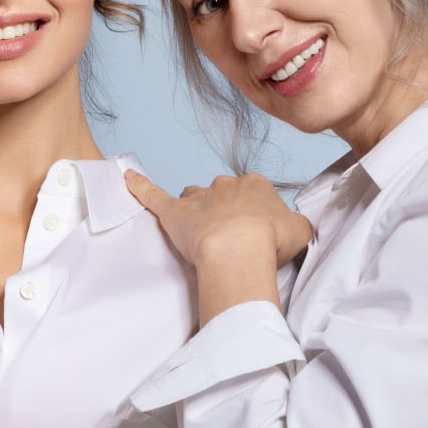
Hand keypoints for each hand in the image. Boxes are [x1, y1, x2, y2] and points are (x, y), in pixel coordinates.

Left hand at [124, 171, 311, 267]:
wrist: (240, 249)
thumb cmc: (271, 241)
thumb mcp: (300, 232)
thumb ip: (296, 225)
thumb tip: (293, 227)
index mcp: (256, 186)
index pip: (252, 194)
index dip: (253, 216)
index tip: (256, 235)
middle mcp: (227, 185)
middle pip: (223, 195)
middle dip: (225, 214)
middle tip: (232, 241)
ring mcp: (199, 197)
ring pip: (194, 196)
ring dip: (196, 209)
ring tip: (199, 232)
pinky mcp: (174, 211)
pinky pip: (152, 195)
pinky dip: (139, 187)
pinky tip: (128, 178)